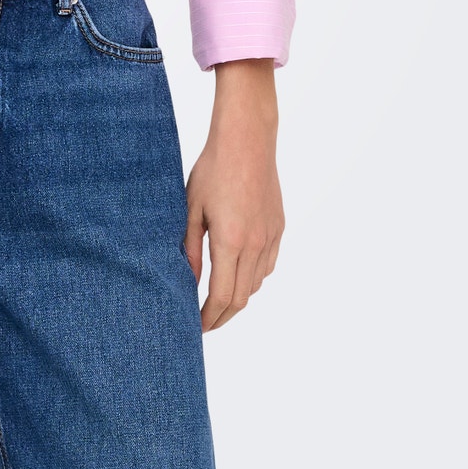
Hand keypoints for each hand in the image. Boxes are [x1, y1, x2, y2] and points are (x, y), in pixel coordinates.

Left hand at [183, 57, 283, 329]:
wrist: (247, 140)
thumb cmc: (213, 169)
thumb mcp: (191, 208)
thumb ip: (189, 248)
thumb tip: (188, 281)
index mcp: (230, 241)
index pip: (222, 296)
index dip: (209, 318)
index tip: (196, 327)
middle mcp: (255, 244)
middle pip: (241, 298)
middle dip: (222, 316)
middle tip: (205, 323)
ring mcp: (271, 237)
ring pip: (256, 284)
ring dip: (238, 297)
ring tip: (217, 301)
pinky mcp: (279, 228)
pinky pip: (268, 265)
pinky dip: (253, 278)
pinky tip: (239, 275)